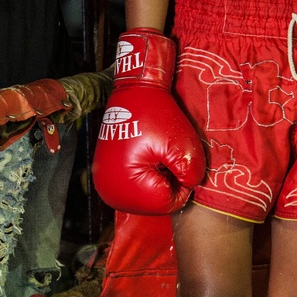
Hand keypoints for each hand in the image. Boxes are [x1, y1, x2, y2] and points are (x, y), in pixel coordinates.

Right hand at [92, 29, 205, 214]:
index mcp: (128, 188)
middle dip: (168, 182)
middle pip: (155, 203)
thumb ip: (192, 174)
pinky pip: (132, 188)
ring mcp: (105, 185)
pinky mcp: (104, 176)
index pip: (169, 204)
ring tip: (157, 155)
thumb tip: (189, 188)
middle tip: (168, 156)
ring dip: (157, 180)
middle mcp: (110, 192)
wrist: (133, 93)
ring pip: (145, 196)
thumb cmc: (156, 115)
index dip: (183, 183)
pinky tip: (147, 156)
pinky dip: (144, 176)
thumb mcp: (183, 146)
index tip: (180, 161)